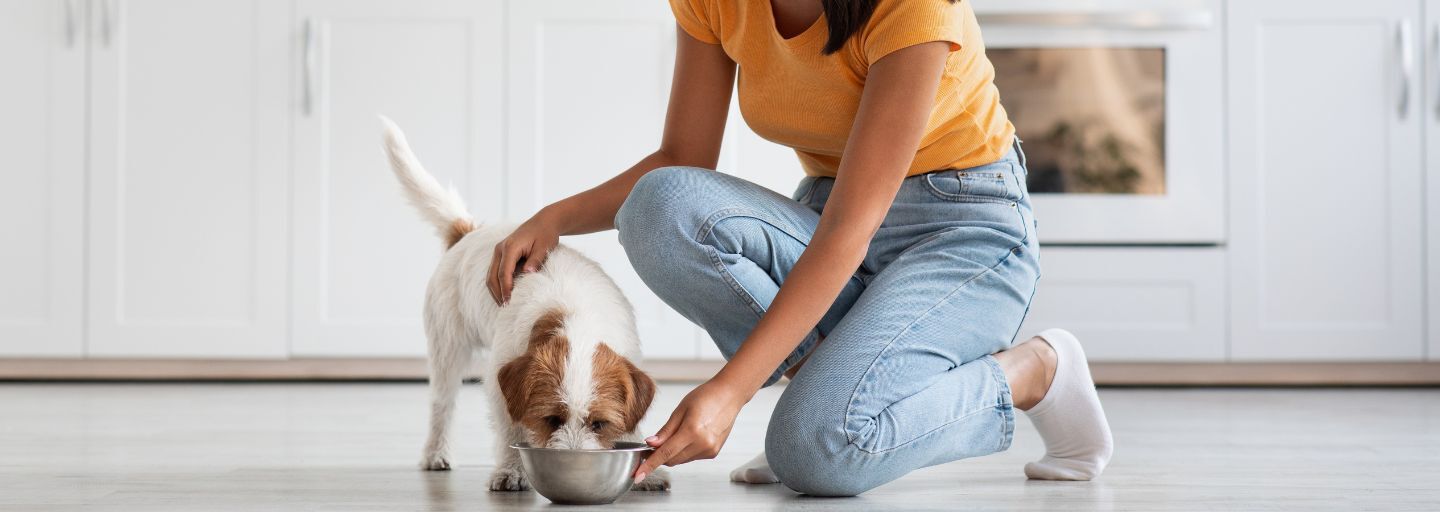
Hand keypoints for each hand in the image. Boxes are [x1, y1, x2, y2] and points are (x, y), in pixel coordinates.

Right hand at [487, 211, 561, 304]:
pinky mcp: (501, 255)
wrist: (544, 222)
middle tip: (505, 307)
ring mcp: (499, 251)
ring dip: (496, 290)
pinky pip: (495, 271)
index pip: (503, 272)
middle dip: (497, 292)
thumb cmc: (546, 234)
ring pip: (491, 275)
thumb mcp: (544, 247)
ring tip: (504, 303)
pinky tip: (505, 293)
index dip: (505, 288)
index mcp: (510, 247)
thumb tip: (527, 273)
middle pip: (492, 275)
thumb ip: (535, 260)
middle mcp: (500, 249)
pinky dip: (498, 283)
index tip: (509, 301)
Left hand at [632, 378, 749, 483]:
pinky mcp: (713, 452)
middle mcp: (703, 444)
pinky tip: (689, 436)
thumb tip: (650, 444)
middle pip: (671, 460)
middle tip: (650, 446)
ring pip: (681, 460)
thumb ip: (665, 431)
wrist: (729, 395)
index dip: (649, 465)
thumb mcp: (680, 409)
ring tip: (676, 434)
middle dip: (658, 456)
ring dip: (672, 453)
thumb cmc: (706, 396)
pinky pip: (691, 457)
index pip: (665, 453)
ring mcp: (709, 450)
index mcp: (692, 431)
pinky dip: (684, 451)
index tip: (638, 474)